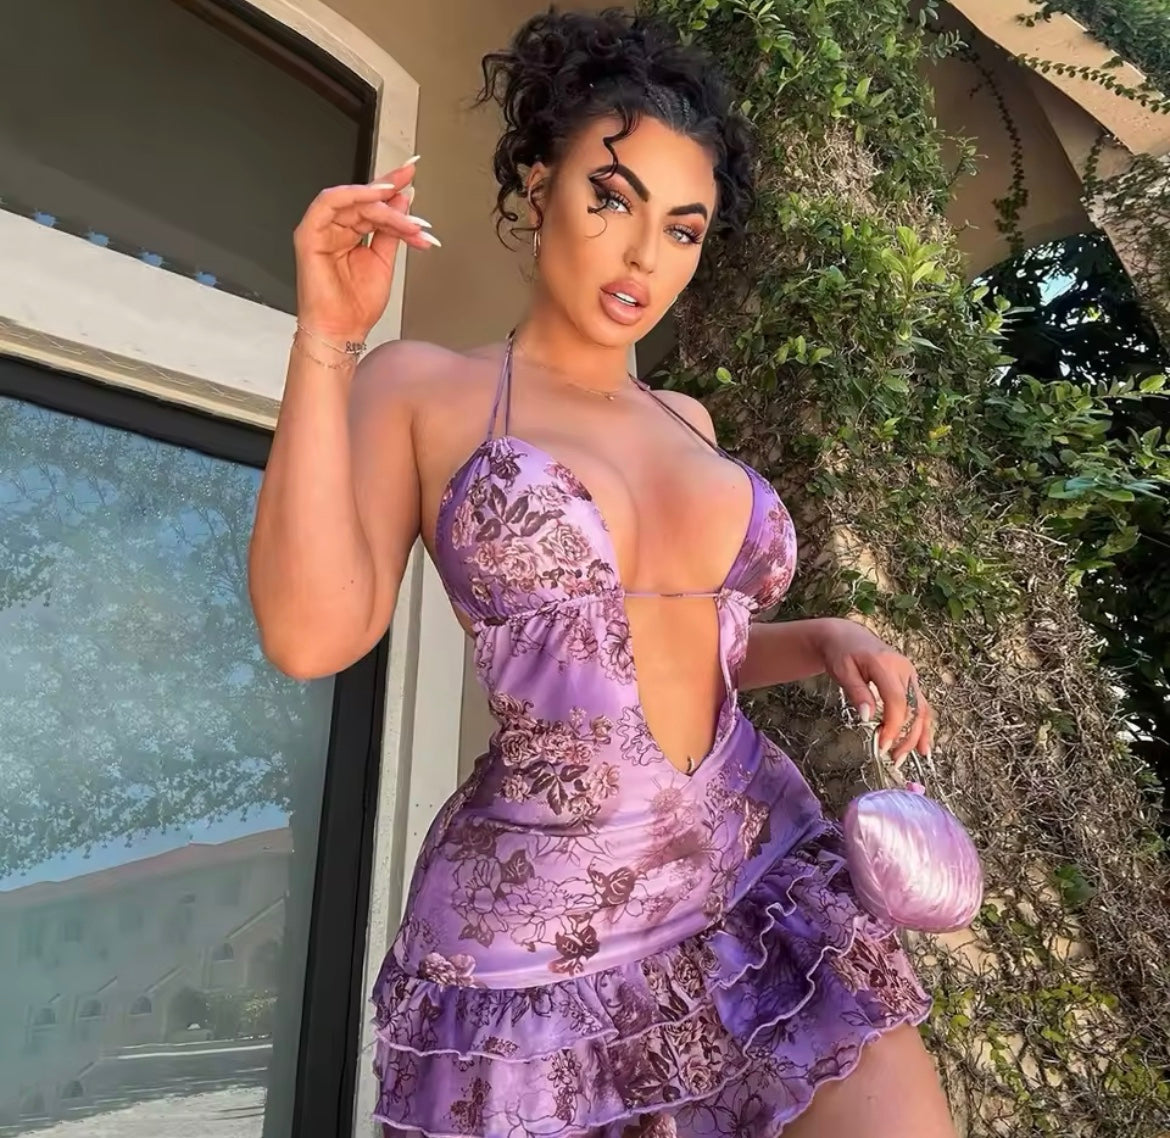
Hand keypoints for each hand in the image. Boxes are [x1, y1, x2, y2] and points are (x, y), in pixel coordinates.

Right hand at [292, 158, 438, 341]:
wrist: (342, 332)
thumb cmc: (357, 306)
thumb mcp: (384, 261)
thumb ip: (392, 230)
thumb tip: (403, 201)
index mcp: (351, 233)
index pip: (372, 204)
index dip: (391, 188)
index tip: (411, 176)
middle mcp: (336, 228)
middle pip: (363, 199)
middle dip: (391, 194)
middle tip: (411, 194)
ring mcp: (321, 230)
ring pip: (352, 201)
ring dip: (381, 205)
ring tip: (403, 216)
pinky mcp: (309, 235)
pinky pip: (328, 203)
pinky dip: (352, 196)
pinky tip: (375, 198)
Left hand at [817, 618, 933, 764]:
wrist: (846, 636)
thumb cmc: (841, 653)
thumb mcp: (842, 671)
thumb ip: (856, 692)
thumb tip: (868, 717)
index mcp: (885, 664)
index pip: (897, 700)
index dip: (893, 725)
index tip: (883, 745)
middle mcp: (903, 669)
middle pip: (914, 707)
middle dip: (907, 736)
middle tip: (894, 758)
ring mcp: (910, 674)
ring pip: (921, 708)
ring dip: (917, 735)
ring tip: (909, 757)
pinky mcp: (910, 681)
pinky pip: (920, 705)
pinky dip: (921, 726)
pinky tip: (923, 745)